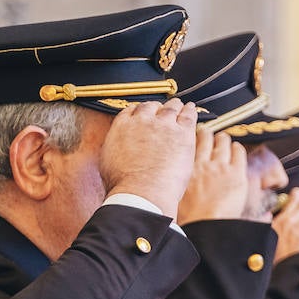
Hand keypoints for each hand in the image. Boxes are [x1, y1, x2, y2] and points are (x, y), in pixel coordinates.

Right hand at [99, 99, 198, 218]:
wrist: (141, 192)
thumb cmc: (124, 185)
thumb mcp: (107, 162)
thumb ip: (114, 148)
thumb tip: (116, 149)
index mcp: (123, 127)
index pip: (132, 111)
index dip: (139, 111)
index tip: (143, 114)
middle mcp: (143, 121)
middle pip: (152, 107)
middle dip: (157, 108)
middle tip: (161, 110)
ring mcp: (164, 125)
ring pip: (171, 108)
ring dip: (175, 106)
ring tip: (179, 105)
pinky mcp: (183, 133)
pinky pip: (188, 115)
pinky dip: (190, 110)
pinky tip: (191, 109)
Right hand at [177, 129, 247, 222]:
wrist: (206, 228)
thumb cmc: (190, 220)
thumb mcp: (176, 201)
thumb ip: (176, 190)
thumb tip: (171, 189)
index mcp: (185, 171)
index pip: (188, 146)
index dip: (190, 139)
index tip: (189, 138)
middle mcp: (202, 164)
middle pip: (205, 139)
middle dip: (206, 134)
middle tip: (207, 133)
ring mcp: (220, 167)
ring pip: (222, 142)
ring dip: (223, 139)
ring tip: (223, 138)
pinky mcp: (236, 173)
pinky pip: (238, 152)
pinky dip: (237, 148)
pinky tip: (237, 148)